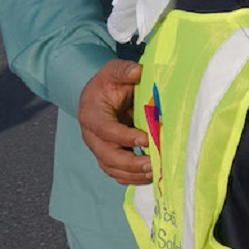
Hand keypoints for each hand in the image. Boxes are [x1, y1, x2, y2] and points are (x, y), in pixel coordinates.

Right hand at [78, 59, 150, 184]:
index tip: (146, 138)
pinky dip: (133, 178)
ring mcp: (99, 148)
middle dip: (131, 163)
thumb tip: (137, 71)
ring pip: (112, 168)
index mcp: (91, 115)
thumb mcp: (114, 71)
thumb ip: (124, 70)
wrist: (100, 95)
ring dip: (134, 174)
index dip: (125, 137)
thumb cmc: (109, 83)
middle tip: (153, 164)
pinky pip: (118, 173)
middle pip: (108, 156)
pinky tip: (151, 176)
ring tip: (157, 172)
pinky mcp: (108, 156)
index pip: (106, 130)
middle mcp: (92, 136)